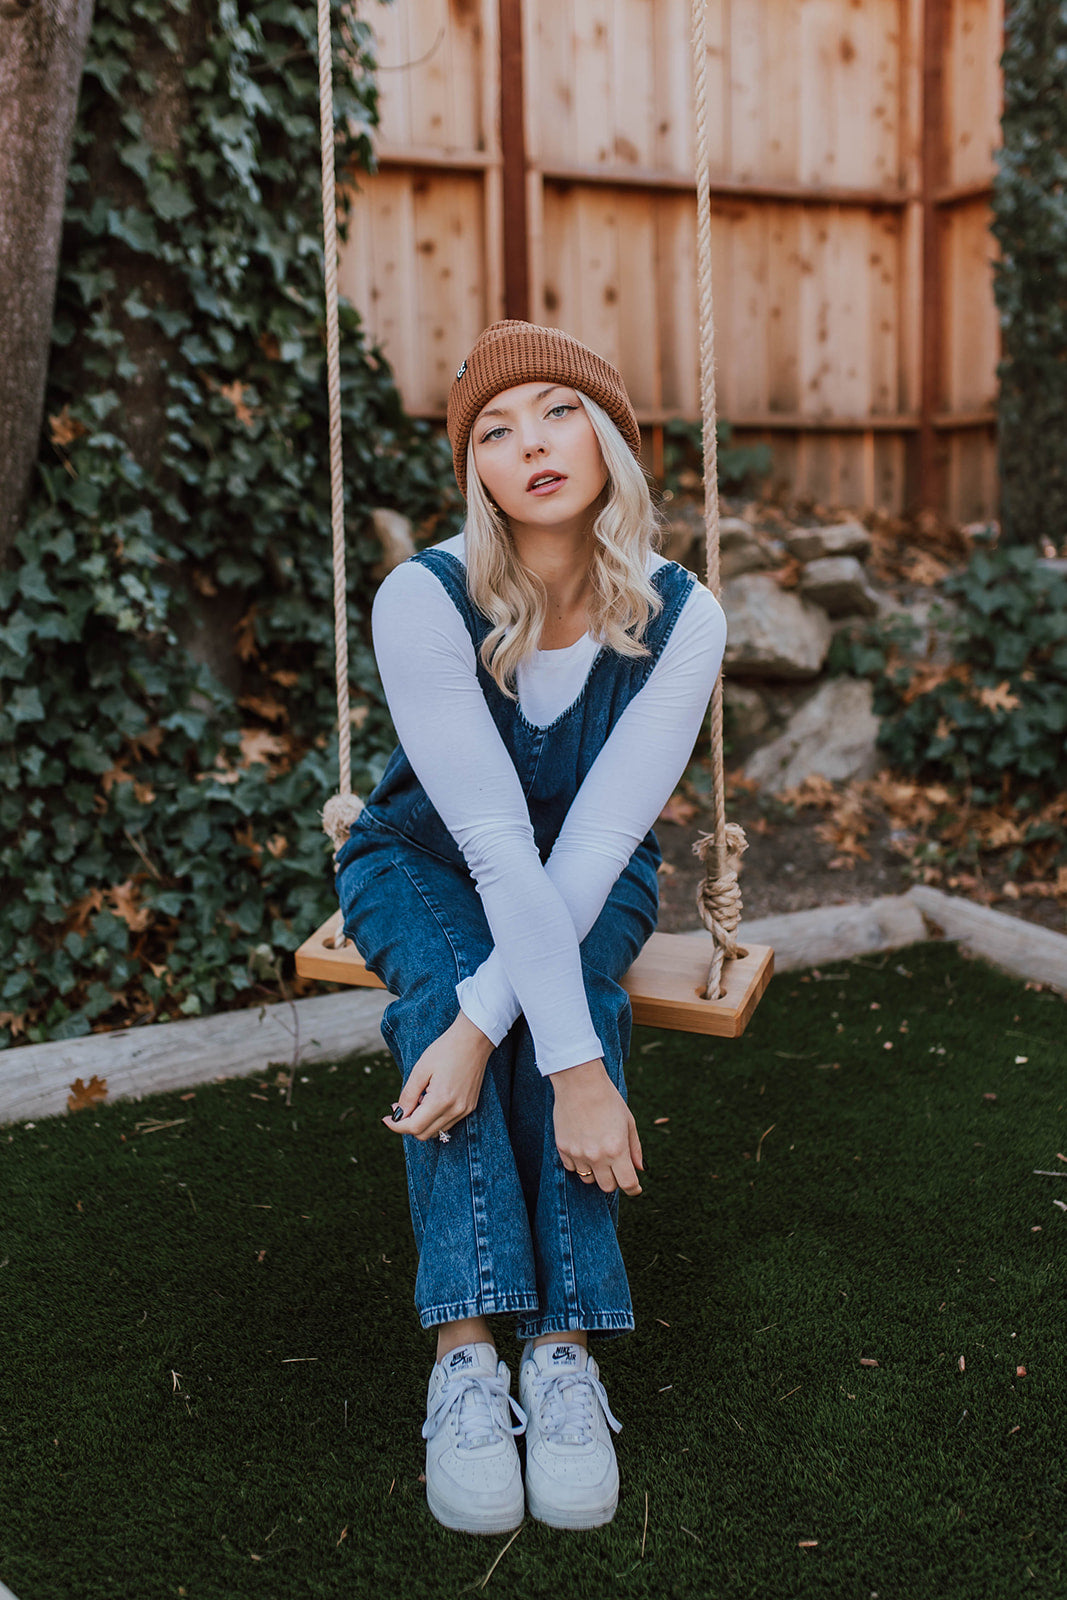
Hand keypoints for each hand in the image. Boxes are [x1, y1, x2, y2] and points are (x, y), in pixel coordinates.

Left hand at [381, 1011, 494, 1141]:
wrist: (473, 1039)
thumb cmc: (446, 1050)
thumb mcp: (420, 1069)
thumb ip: (408, 1095)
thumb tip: (398, 1114)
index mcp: (441, 1100)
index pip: (414, 1127)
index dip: (396, 1126)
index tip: (386, 1118)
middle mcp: (455, 1110)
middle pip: (424, 1134)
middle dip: (407, 1125)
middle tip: (400, 1107)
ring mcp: (465, 1110)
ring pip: (436, 1131)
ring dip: (421, 1122)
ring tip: (418, 1100)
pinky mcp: (470, 1107)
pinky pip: (447, 1123)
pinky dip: (434, 1118)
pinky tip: (430, 1100)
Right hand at [549, 1058, 643, 1196]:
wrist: (580, 1083)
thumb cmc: (608, 1100)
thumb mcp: (628, 1122)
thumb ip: (635, 1148)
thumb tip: (640, 1169)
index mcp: (617, 1149)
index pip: (628, 1183)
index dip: (634, 1189)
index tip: (635, 1187)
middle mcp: (597, 1155)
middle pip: (607, 1187)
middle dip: (614, 1180)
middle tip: (615, 1167)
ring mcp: (578, 1153)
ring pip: (588, 1179)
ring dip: (596, 1172)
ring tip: (597, 1154)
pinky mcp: (563, 1148)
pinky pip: (572, 1168)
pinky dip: (579, 1163)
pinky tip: (583, 1147)